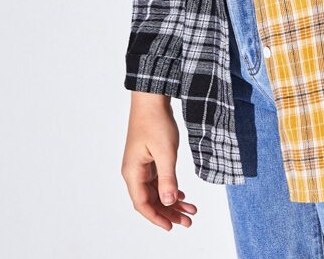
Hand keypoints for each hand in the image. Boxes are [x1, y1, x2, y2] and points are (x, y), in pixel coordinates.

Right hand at [121, 94, 197, 231]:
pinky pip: (158, 180)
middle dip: (169, 212)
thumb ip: (168, 179)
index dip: (157, 218)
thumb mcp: (166, 152)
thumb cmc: (156, 121)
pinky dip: (170, 188)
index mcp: (133, 172)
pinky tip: (182, 194)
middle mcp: (134, 171)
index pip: (143, 204)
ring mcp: (141, 165)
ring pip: (156, 191)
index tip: (172, 227)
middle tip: (189, 221)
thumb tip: (168, 203)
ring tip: (190, 210)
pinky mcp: (148, 158)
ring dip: (172, 201)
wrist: (151, 98)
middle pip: (150, 200)